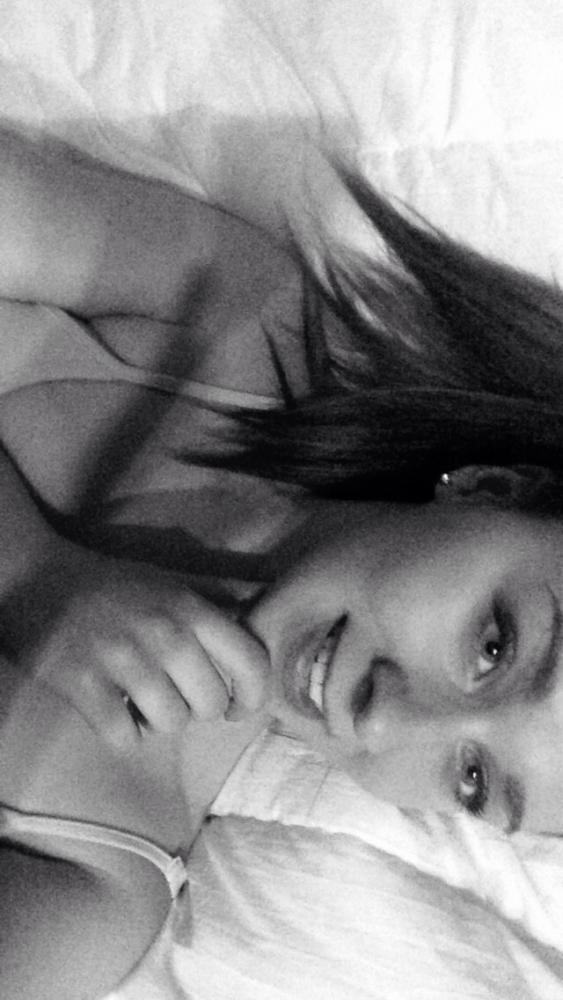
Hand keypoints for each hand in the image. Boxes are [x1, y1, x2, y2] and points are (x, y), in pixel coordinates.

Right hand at [19, 542, 270, 749]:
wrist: (39, 577)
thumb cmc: (113, 584)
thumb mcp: (172, 582)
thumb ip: (219, 599)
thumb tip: (263, 604)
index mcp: (191, 608)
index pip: (251, 662)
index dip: (254, 695)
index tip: (240, 707)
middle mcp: (164, 633)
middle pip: (211, 704)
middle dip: (198, 708)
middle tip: (177, 695)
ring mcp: (122, 660)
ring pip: (170, 724)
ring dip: (158, 721)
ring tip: (142, 701)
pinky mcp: (82, 685)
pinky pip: (124, 738)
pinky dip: (123, 734)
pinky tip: (115, 710)